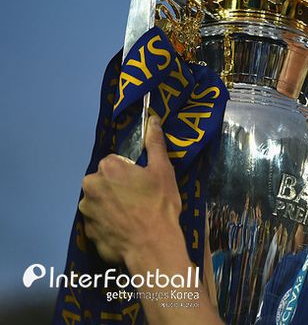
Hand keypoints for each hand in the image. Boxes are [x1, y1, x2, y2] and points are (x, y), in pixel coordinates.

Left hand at [78, 115, 181, 263]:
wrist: (152, 245)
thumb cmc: (159, 204)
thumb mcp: (163, 171)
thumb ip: (155, 144)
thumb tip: (152, 119)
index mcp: (107, 168)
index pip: (114, 162)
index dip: (129, 172)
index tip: (142, 184)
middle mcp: (90, 186)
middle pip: (103, 181)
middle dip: (116, 188)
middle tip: (138, 200)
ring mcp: (87, 211)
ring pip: (99, 202)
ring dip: (110, 206)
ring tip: (132, 217)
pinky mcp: (88, 233)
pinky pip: (98, 222)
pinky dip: (108, 224)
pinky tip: (125, 230)